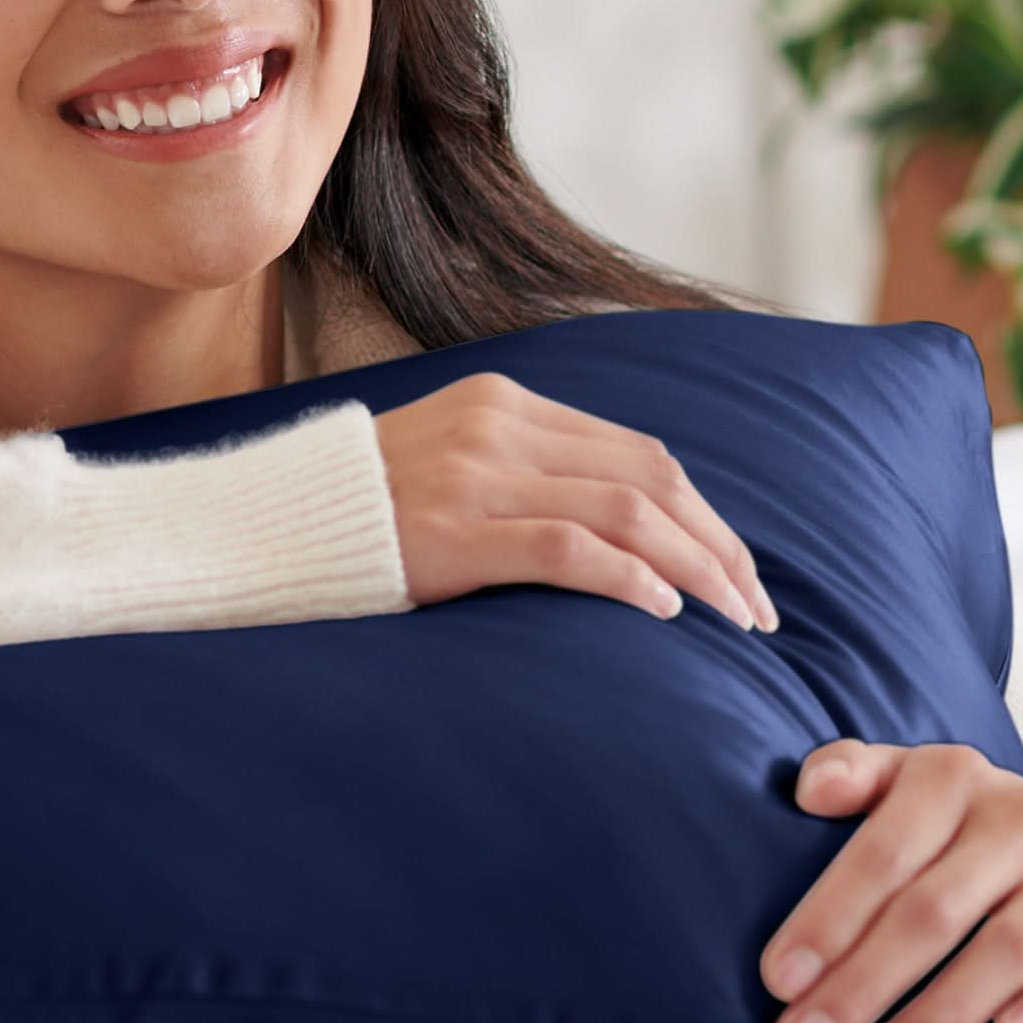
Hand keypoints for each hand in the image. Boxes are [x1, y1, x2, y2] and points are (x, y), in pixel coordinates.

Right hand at [371, 373, 776, 631]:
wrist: (266, 524)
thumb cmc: (363, 513)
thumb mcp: (449, 464)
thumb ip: (524, 473)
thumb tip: (619, 523)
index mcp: (504, 403)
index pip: (639, 451)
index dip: (704, 513)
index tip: (738, 569)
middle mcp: (497, 428)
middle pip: (649, 479)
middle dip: (718, 546)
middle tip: (756, 609)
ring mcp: (474, 477)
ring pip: (625, 512)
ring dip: (695, 569)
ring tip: (732, 619)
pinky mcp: (452, 532)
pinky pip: (567, 549)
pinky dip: (629, 579)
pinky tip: (662, 612)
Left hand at [759, 740, 1022, 1022]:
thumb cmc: (984, 832)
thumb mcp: (923, 786)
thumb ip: (859, 774)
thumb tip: (808, 791)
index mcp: (952, 777)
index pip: (880, 852)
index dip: (826, 916)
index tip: (778, 982)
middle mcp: (1020, 815)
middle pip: (932, 909)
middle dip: (861, 984)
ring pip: (1004, 947)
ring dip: (939, 1014)